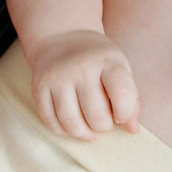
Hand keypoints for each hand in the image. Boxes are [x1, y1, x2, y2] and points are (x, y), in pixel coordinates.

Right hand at [24, 29, 139, 138]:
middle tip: (104, 122)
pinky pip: (50, 121)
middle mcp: (80, 68)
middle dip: (104, 127)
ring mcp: (57, 78)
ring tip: (90, 131)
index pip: (122, 95)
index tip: (121, 115)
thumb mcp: (120, 69)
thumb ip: (130, 99)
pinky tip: (72, 126)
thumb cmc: (98, 60)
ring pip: (71, 123)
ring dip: (84, 134)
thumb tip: (133, 130)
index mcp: (107, 62)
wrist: (61, 37)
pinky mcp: (39, 87)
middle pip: (96, 116)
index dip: (125, 114)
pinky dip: (63, 131)